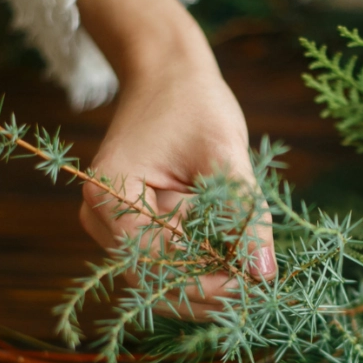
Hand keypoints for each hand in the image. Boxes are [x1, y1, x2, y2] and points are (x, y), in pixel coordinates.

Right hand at [77, 0, 275, 320]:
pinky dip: (199, 263)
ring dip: (205, 280)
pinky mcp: (130, 225)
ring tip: (251, 272)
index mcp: (110, 193)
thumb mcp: (225, 154)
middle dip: (207, 289)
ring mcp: (111, 224)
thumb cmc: (193, 103)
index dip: (204, 283)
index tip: (251, 284)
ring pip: (161, 277)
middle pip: (154, 280)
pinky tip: (233, 258)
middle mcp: (99, 216)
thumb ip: (244, 214)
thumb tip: (263, 274)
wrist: (167, 73)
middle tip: (259, 287)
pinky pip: (165, 260)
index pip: (154, 264)